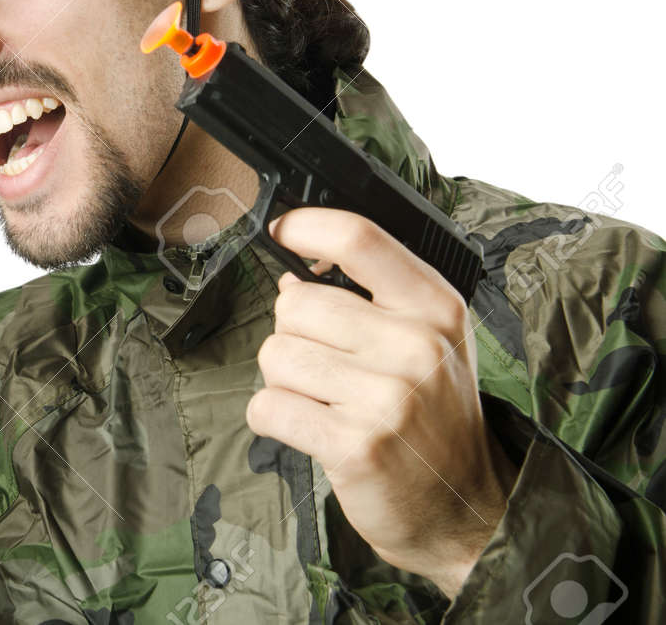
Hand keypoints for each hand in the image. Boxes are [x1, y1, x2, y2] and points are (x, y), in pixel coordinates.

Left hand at [246, 207, 517, 597]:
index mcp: (434, 307)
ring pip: (275, 355)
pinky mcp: (354, 445)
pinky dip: (274, 419)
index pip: (359, 239)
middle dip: (293, 337)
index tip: (281, 231)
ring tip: (327, 404)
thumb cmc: (433, 418)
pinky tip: (311, 431)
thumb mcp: (426, 342)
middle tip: (328, 372)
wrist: (466, 509)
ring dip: (284, 382)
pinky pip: (267, 406)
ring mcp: (387, 397)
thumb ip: (367, 301)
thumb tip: (289, 278)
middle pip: (295, 304)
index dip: (304, 226)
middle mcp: (416, 345)